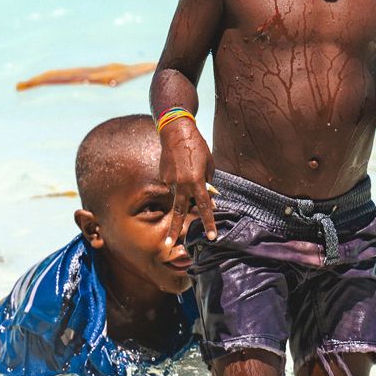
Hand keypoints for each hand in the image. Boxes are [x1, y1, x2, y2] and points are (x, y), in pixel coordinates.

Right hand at [158, 118, 216, 244]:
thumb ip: (208, 183)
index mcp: (196, 181)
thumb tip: (208, 197)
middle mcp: (181, 184)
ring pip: (178, 194)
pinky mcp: (163, 176)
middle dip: (174, 229)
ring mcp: (170, 181)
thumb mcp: (209, 164)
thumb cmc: (197, 146)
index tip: (212, 236)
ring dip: (184, 190)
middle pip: (179, 211)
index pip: (204, 207)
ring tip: (186, 168)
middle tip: (170, 243)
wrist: (176, 132)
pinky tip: (180, 165)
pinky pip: (173, 184)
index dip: (209, 222)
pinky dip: (179, 180)